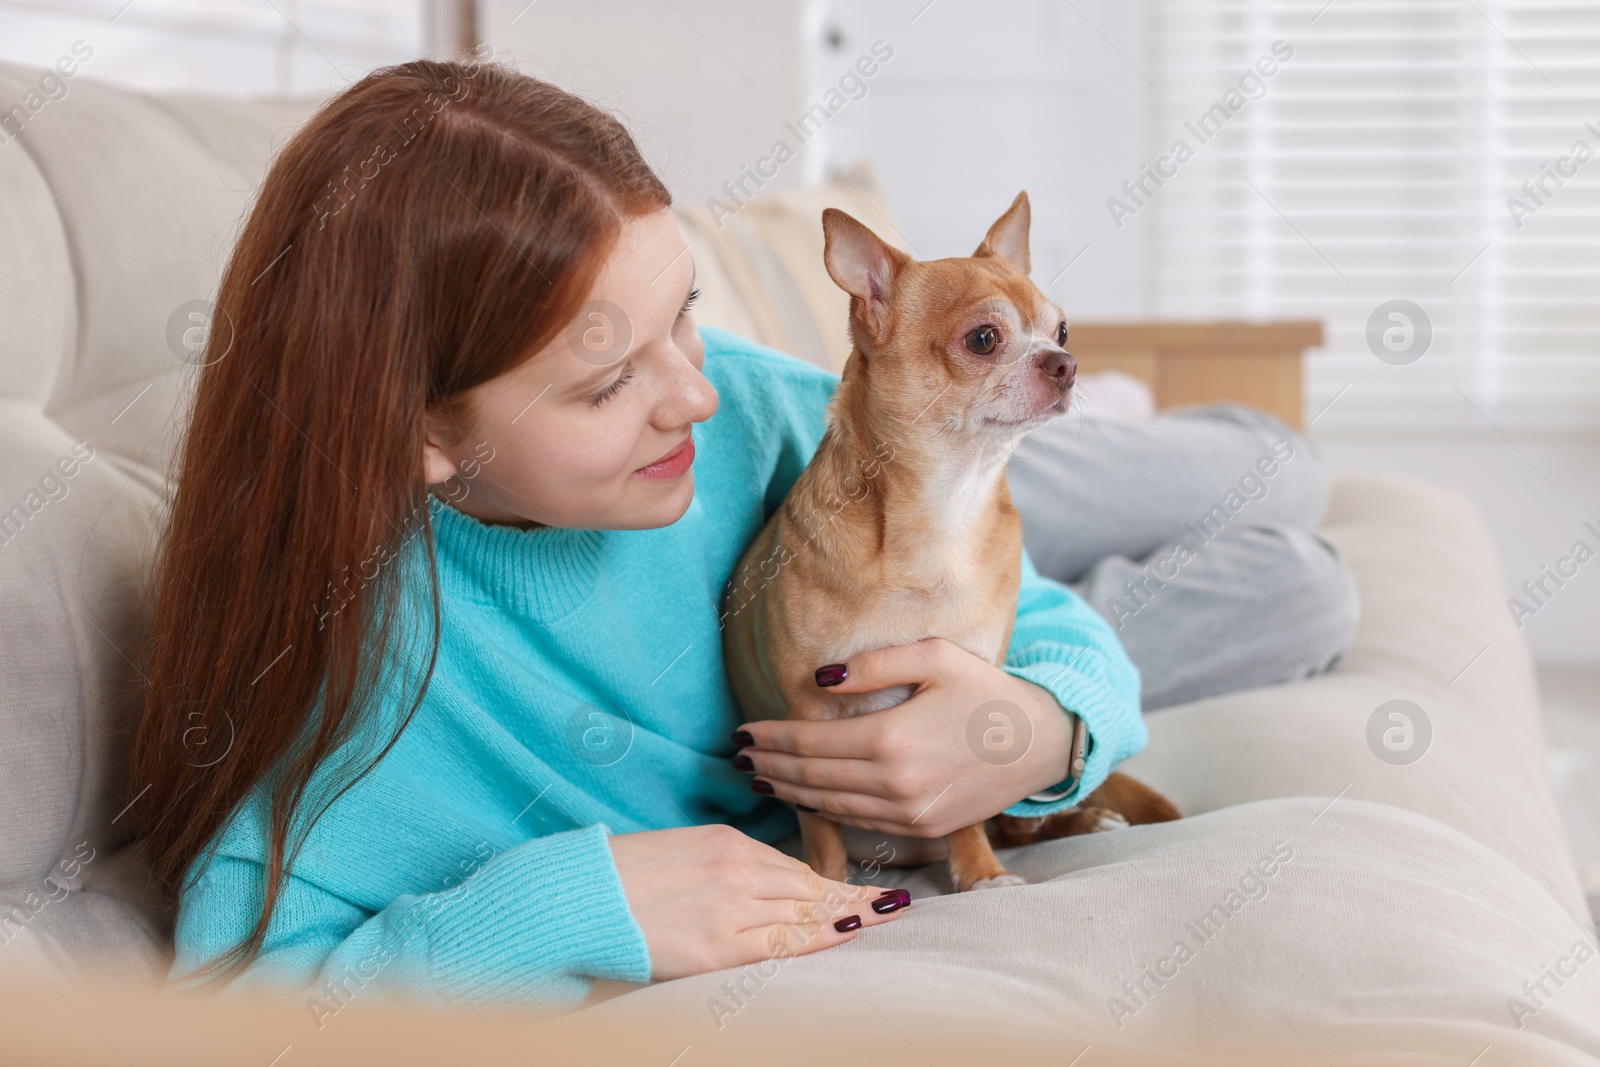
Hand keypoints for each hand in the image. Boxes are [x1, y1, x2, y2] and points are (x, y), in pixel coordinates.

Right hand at [608, 824, 910, 981]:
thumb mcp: (684, 851)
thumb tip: (762, 880)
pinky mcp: (718, 946)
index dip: (834, 879)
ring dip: (848, 913)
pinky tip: (848, 932)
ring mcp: (731, 908)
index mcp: (727, 843)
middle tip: (893, 903)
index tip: (864, 887)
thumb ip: (725, 862)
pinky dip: (819, 936)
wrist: (583, 894)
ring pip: (804, 911)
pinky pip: (781, 943)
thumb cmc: (625, 876)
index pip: (794, 866)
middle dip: (854, 896)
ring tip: (884, 916)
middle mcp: (738, 869)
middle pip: (809, 887)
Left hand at [733, 638, 1074, 837]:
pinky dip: (824, 811)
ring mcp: (908, 813)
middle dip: (770, 765)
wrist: (1040, 744)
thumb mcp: (935, 657)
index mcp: (891, 738)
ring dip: (789, 791)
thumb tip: (819, 680)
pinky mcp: (922, 829)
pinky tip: (806, 799)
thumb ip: (873, 667)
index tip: (741, 731)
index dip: (770, 737)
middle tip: (738, 756)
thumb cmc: (986, 691)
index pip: (810, 740)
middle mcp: (894, 783)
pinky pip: (858, 823)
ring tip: (760, 778)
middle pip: (811, 776)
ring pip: (829, 806)